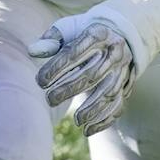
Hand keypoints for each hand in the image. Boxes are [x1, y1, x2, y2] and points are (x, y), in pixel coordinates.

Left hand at [27, 0, 159, 136]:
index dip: (58, 67)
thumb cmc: (83, 33)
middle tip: (50, 100)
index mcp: (98, 34)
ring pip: (110, 91)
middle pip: (93, 74)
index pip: (76, 51)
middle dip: (71, 89)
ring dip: (93, 108)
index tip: (40, 81)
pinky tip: (88, 130)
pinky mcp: (126, 84)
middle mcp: (114, 51)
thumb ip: (51, 40)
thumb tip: (33, 51)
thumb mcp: (68, 29)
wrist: (120, 33)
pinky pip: (118, 104)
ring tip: (76, 120)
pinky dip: (104, 119)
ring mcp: (123, 69)